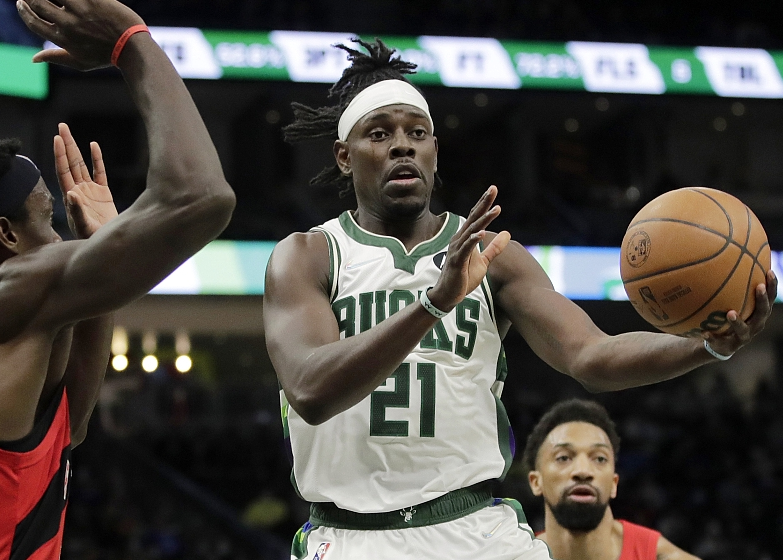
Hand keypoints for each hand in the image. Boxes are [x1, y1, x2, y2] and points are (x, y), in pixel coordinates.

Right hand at [16, 0, 144, 69]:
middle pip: (38, 3)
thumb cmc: (106, 56)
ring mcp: (80, 9)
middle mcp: (68, 24)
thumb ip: (56, 57)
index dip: (24, 11)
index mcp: (63, 39)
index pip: (34, 22)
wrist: (132, 47)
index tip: (21, 3)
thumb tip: (33, 59)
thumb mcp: (80, 62)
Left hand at [54, 123, 117, 238]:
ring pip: (81, 165)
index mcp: (71, 197)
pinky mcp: (103, 193)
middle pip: (70, 163)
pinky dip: (96, 159)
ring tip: (69, 132)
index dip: (60, 155)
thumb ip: (77, 211)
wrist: (109, 244)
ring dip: (76, 149)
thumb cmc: (94, 239)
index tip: (57, 139)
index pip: (63, 171)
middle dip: (66, 144)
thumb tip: (71, 193)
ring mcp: (90, 191)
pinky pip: (99, 172)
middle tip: (62, 126)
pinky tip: (93, 146)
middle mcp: (78, 190)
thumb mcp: (84, 227)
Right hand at [428, 185, 510, 310]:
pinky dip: (473, 240)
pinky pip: (465, 248)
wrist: (448, 295)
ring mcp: (457, 249)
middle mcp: (459, 239)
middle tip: (493, 188)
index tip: (493, 189)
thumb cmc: (464, 278)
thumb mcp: (483, 262)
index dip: (484, 204)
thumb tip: (507, 233)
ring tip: (496, 209)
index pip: (476, 217)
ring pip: (471, 230)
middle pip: (473, 218)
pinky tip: (481, 233)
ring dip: (483, 220)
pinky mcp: (456, 261)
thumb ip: (494, 248)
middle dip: (484, 203)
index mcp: (465, 238)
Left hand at [704, 269, 777, 355]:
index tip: (769, 272)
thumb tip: (727, 258)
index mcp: (758, 313)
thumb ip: (732, 287)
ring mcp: (743, 337)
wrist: (719, 344)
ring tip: (731, 313)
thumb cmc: (728, 316)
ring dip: (738, 322)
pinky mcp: (728, 346)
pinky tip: (704, 332)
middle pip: (762, 313)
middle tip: (758, 286)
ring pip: (744, 330)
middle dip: (762, 300)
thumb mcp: (732, 302)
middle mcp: (755, 325)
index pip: (769, 298)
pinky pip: (719, 341)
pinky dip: (712, 336)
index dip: (772, 286)